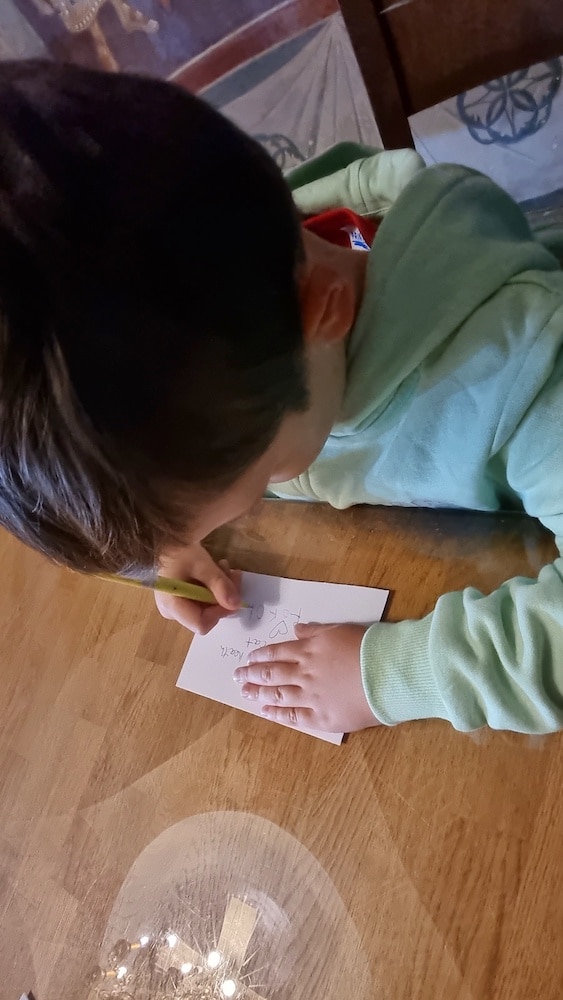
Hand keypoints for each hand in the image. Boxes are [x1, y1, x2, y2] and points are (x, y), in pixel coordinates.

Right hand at [156, 542, 241, 633]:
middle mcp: (172, 612)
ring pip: (207, 606)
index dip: (220, 611)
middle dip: (223, 595)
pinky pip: (202, 599)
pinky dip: (213, 586)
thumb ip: (219, 585)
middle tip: (233, 573)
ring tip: (224, 565)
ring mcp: (176, 606)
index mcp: (171, 606)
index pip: (201, 624)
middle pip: (206, 615)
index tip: (231, 592)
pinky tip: (216, 569)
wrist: (166, 539)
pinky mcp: (180, 599)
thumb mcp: (202, 565)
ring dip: (220, 587)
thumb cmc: (179, 551)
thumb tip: (236, 605)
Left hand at [233, 622, 380, 732]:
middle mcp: (304, 673)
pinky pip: (294, 717)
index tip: (248, 658)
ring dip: (258, 693)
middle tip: (237, 676)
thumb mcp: (339, 630)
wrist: (388, 673)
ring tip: (244, 692)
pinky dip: (277, 714)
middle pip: (271, 674)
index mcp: (309, 650)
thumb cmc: (368, 647)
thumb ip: (315, 631)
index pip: (277, 652)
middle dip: (251, 674)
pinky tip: (265, 712)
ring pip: (277, 695)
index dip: (260, 656)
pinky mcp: (321, 718)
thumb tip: (296, 630)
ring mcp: (311, 697)